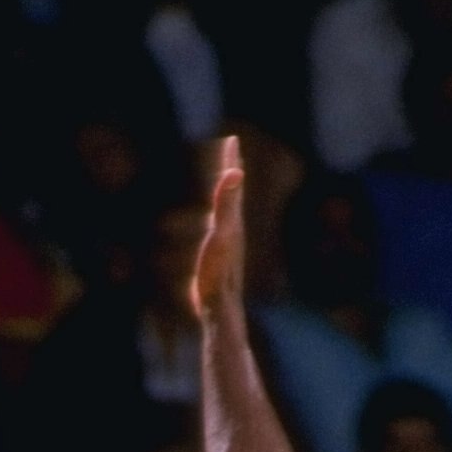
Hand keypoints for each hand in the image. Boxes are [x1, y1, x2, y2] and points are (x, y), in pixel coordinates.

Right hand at [191, 133, 246, 322]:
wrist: (221, 311)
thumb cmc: (218, 275)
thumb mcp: (221, 234)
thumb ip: (227, 203)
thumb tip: (236, 172)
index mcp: (233, 220)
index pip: (234, 184)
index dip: (231, 161)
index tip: (232, 139)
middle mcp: (233, 231)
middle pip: (235, 195)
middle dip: (232, 171)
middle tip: (232, 151)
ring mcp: (228, 247)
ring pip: (229, 214)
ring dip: (227, 196)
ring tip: (226, 185)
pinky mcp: (220, 263)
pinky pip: (220, 233)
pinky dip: (218, 222)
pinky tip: (215, 229)